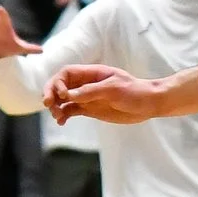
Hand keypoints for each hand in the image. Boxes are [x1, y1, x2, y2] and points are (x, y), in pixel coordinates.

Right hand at [42, 62, 157, 124]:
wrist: (149, 104)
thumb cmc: (135, 91)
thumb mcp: (114, 89)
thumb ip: (90, 91)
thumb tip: (68, 96)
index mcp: (91, 74)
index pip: (66, 73)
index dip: (58, 82)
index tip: (63, 95)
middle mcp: (85, 84)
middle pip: (60, 85)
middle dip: (51, 93)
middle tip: (48, 104)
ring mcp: (87, 97)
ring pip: (63, 100)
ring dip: (56, 106)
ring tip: (56, 116)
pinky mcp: (89, 109)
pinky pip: (70, 111)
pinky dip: (63, 116)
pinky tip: (61, 122)